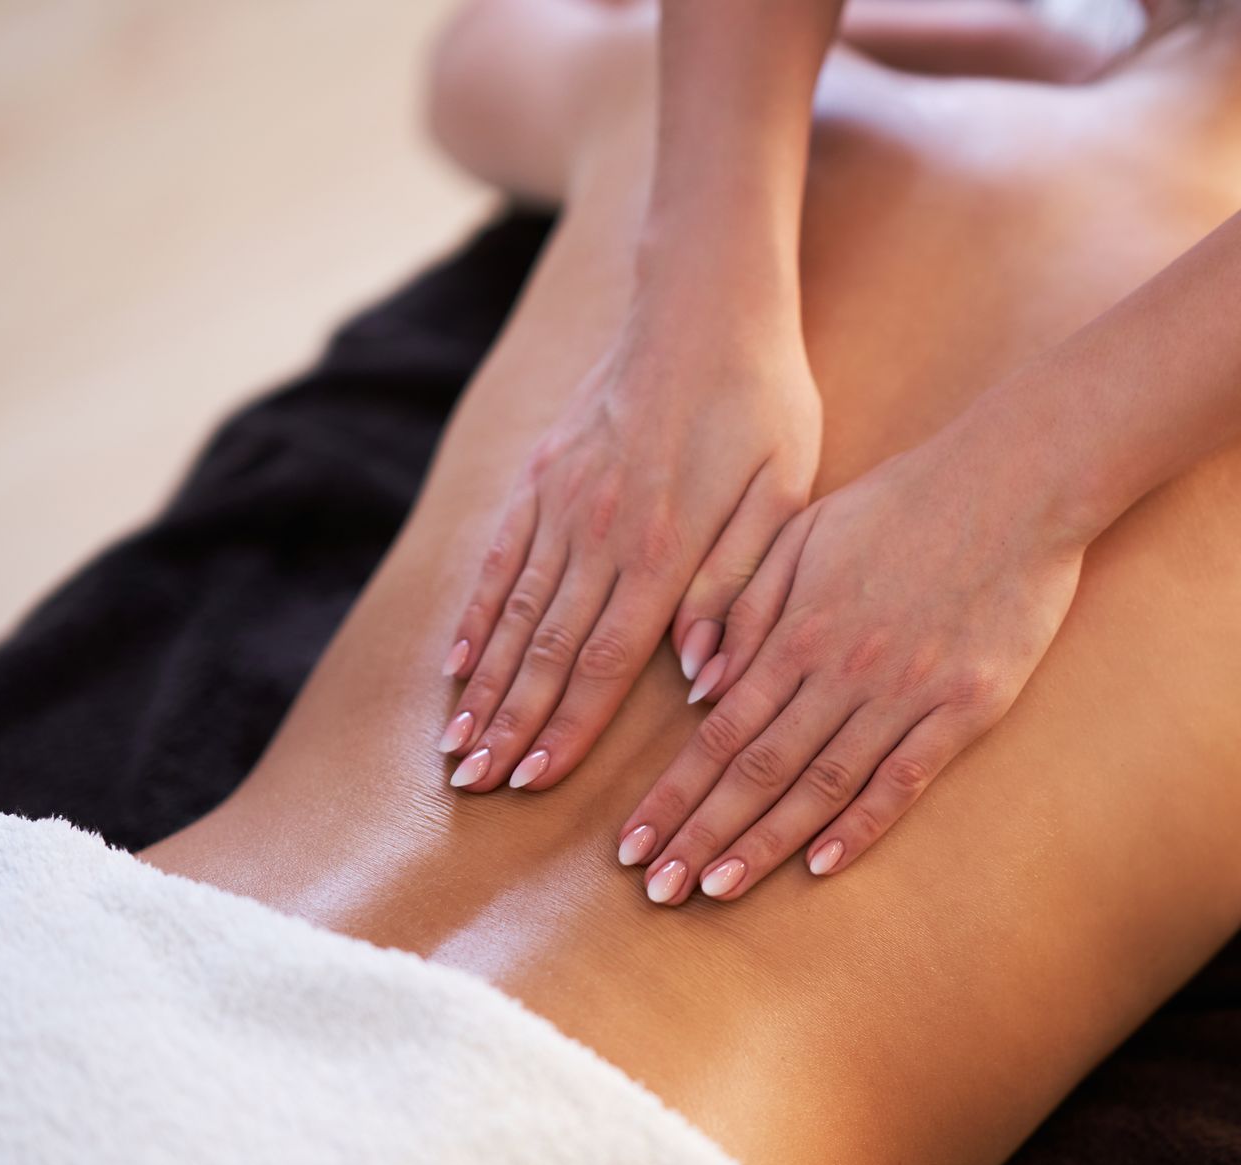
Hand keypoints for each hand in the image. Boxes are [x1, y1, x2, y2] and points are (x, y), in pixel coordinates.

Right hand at [438, 313, 819, 791]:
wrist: (702, 301)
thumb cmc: (763, 400)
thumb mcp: (784, 490)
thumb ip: (740, 584)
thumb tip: (702, 674)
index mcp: (664, 546)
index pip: (603, 660)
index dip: (568, 726)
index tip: (536, 780)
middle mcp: (599, 531)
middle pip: (544, 649)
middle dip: (512, 724)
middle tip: (479, 786)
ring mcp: (560, 500)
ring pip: (512, 611)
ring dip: (484, 685)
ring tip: (459, 746)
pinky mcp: (541, 474)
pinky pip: (500, 559)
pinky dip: (475, 616)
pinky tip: (456, 663)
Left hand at [614, 439, 1083, 904]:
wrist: (1017, 485)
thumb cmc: (904, 502)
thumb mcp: (805, 531)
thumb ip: (746, 604)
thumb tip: (699, 686)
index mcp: (798, 628)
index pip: (719, 731)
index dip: (673, 792)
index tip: (632, 841)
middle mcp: (842, 669)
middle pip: (757, 770)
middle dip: (699, 834)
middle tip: (654, 888)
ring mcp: (906, 693)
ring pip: (820, 785)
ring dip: (764, 844)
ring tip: (715, 890)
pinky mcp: (965, 707)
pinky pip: (902, 779)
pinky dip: (859, 826)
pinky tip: (820, 866)